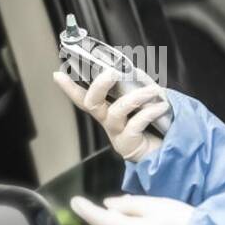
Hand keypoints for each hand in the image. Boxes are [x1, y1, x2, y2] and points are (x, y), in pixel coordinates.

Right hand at [52, 68, 170, 162]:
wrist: (167, 153)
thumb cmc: (155, 126)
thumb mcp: (146, 101)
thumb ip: (139, 87)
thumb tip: (136, 70)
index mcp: (108, 111)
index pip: (85, 98)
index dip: (70, 88)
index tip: (57, 75)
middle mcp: (108, 123)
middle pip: (92, 103)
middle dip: (99, 86)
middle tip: (112, 72)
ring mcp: (117, 135)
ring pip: (116, 111)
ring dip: (136, 96)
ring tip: (154, 90)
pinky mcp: (129, 146)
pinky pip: (136, 124)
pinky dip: (150, 112)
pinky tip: (162, 106)